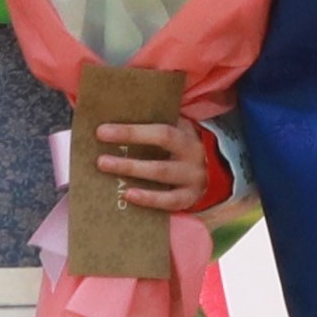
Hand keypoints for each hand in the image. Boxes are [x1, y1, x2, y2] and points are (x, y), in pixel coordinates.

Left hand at [89, 113, 228, 216]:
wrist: (216, 169)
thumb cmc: (183, 146)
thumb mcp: (177, 130)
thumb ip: (155, 123)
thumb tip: (114, 116)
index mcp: (186, 135)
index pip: (159, 131)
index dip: (131, 131)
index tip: (101, 131)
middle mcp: (191, 155)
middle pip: (161, 150)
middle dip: (129, 153)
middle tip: (99, 159)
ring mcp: (193, 177)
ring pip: (162, 174)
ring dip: (133, 171)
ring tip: (107, 169)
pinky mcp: (190, 197)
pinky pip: (169, 200)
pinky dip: (149, 198)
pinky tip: (128, 195)